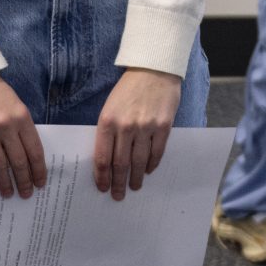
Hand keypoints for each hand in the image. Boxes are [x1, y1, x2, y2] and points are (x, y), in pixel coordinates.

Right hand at [0, 73, 46, 196]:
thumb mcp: (16, 104)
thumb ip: (22, 127)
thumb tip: (28, 157)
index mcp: (22, 117)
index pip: (35, 150)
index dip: (39, 170)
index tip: (40, 183)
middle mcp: (6, 124)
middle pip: (19, 161)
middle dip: (24, 181)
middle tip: (26, 194)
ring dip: (5, 182)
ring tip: (8, 193)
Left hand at [93, 69, 179, 198]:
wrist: (153, 69)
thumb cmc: (128, 89)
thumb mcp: (110, 107)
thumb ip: (108, 131)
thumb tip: (108, 160)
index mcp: (107, 121)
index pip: (103, 157)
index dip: (102, 177)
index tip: (102, 188)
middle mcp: (126, 126)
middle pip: (121, 164)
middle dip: (118, 183)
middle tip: (118, 195)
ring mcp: (146, 127)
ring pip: (139, 162)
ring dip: (136, 178)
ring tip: (134, 187)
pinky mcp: (163, 126)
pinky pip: (157, 152)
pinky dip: (152, 165)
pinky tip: (148, 170)